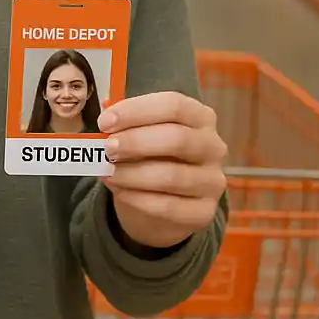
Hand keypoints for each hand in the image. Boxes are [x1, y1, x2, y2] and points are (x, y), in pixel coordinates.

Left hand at [99, 91, 226, 249]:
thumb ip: (126, 121)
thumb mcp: (142, 130)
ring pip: (172, 176)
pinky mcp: (204, 212)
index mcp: (200, 116)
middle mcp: (213, 146)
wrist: (165, 196)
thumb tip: (106, 113)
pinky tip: (118, 190)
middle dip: (136, 142)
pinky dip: (137, 198)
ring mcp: (212, 181)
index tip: (104, 122)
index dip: (136, 111)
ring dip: (132, 174)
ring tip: (107, 172)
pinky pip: (168, 206)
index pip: (174, 106)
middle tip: (106, 148)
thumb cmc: (152, 152)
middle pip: (177, 139)